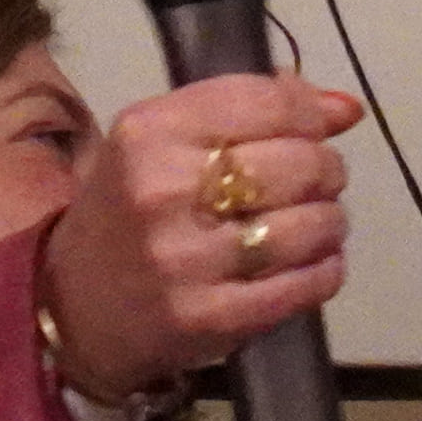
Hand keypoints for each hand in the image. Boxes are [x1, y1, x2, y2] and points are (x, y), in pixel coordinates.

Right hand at [38, 76, 359, 410]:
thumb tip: (346, 108)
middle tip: (318, 181)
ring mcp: (187, 260)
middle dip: (327, 170)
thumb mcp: (165, 142)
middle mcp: (164, 190)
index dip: (311, 115)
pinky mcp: (213, 318)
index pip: (269, 102)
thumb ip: (250, 110)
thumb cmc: (131, 211)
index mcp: (151, 132)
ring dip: (330, 222)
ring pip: (312, 224)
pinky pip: (307, 283)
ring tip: (314, 224)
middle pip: (301, 163)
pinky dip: (325, 269)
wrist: (75, 306)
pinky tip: (312, 262)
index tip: (314, 131)